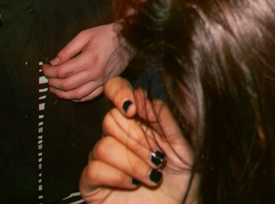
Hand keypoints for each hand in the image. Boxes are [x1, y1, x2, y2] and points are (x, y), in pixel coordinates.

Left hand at [44, 23, 129, 101]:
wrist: (129, 39)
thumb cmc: (106, 35)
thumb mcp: (85, 35)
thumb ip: (68, 50)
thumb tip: (54, 62)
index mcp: (89, 59)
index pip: (62, 71)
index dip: (49, 72)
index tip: (44, 68)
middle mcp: (95, 73)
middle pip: (67, 85)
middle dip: (52, 83)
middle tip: (47, 77)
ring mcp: (101, 81)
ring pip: (76, 95)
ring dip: (61, 94)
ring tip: (54, 87)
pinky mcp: (105, 84)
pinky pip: (88, 97)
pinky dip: (76, 98)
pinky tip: (69, 93)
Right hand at [80, 78, 193, 203]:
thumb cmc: (180, 177)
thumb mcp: (182, 146)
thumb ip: (167, 121)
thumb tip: (147, 97)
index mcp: (138, 121)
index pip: (116, 91)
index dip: (118, 92)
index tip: (132, 108)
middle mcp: (117, 137)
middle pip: (110, 120)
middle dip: (138, 141)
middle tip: (158, 158)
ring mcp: (102, 159)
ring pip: (103, 146)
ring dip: (133, 162)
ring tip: (153, 176)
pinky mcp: (92, 183)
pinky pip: (94, 169)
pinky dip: (118, 177)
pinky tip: (133, 184)